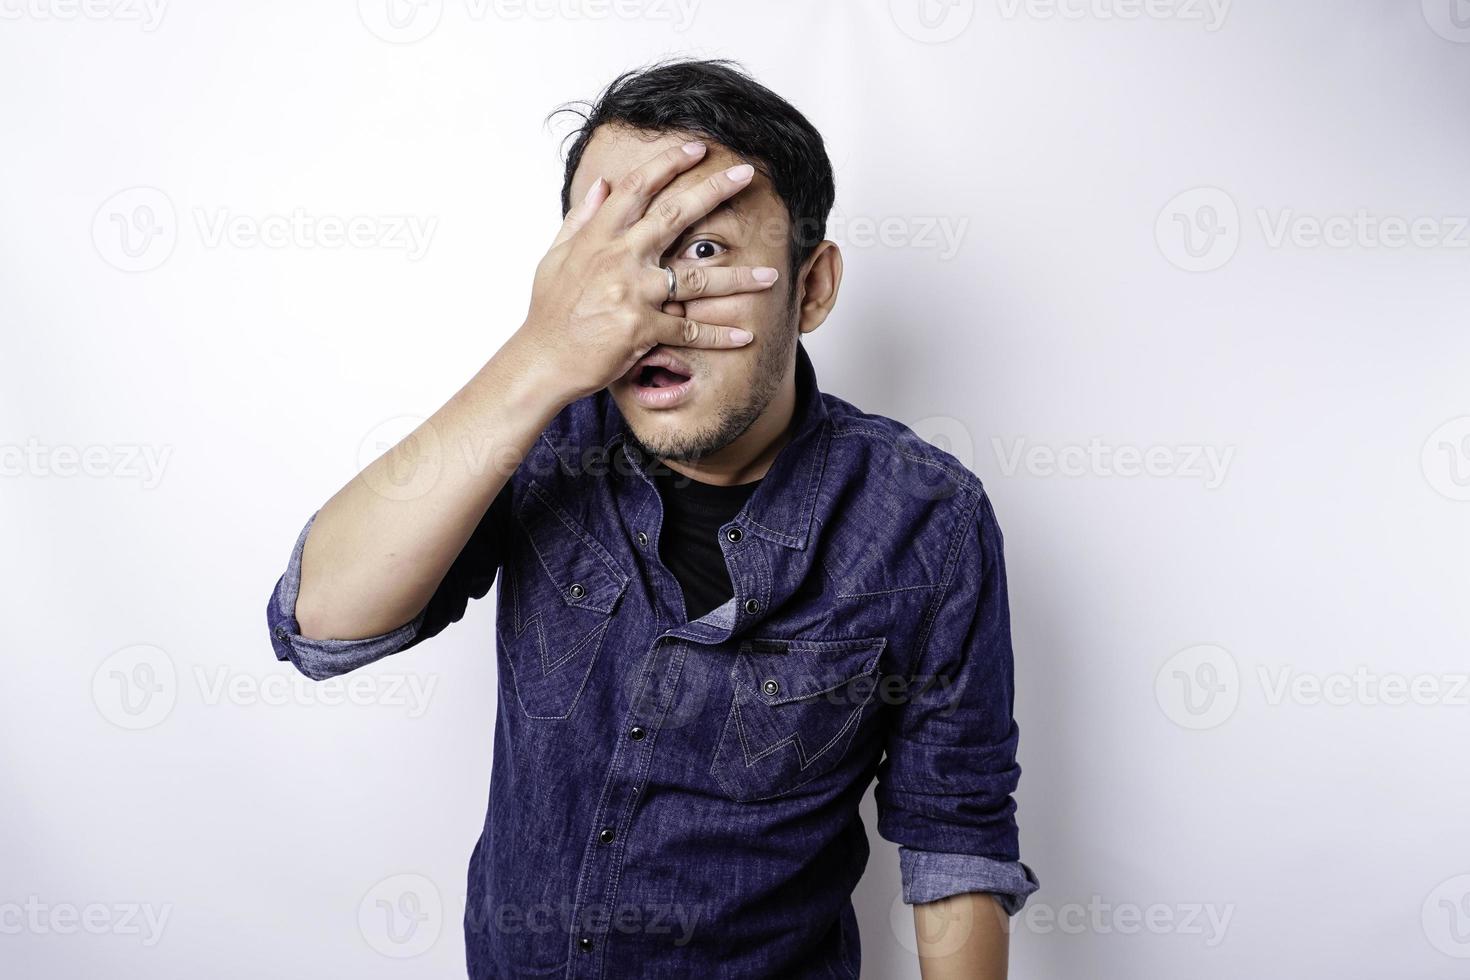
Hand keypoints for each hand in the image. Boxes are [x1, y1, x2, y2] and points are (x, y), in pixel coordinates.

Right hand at [512, 141, 779, 402]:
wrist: (542, 359)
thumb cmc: (550, 310)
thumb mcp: (556, 257)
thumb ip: (582, 220)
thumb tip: (601, 184)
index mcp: (598, 237)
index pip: (637, 188)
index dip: (668, 163)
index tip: (697, 148)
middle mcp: (618, 258)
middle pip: (675, 216)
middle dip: (714, 190)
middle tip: (746, 174)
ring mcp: (631, 293)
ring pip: (697, 281)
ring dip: (738, 279)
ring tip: (771, 276)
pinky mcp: (640, 329)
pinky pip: (689, 331)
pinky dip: (719, 336)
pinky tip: (746, 335)